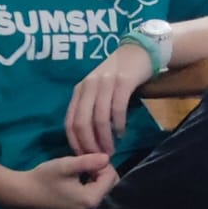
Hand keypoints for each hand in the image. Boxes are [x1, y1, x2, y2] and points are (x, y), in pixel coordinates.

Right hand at [17, 153, 120, 208]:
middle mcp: (91, 207)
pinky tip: (78, 175)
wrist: (25, 192)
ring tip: (82, 166)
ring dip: (96, 175)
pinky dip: (90, 181)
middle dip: (102, 170)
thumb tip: (107, 157)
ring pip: (102, 188)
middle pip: (110, 184)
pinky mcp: (78, 207)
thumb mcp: (66, 165)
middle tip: (86, 161)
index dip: (103, 163)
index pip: (111, 177)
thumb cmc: (44, 178)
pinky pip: (93, 192)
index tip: (88, 156)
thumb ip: (88, 161)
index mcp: (90, 198)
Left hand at [65, 40, 153, 157]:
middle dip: (89, 144)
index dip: (75, 143)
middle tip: (99, 157)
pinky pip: (117, 109)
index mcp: (79, 90)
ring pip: (99, 119)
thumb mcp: (98, 89)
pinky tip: (121, 134)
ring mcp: (105, 83)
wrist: (138, 51)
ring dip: (105, 139)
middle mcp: (88, 86)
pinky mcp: (123, 82)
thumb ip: (90, 108)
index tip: (84, 157)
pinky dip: (118, 126)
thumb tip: (87, 139)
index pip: (70, 122)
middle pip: (82, 123)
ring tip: (111, 150)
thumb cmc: (117, 74)